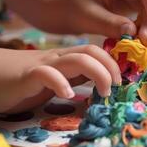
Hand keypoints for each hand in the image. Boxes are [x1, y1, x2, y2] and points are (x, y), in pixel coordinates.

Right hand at [0, 45, 120, 112]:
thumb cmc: (24, 79)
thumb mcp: (57, 78)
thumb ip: (76, 77)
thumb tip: (102, 83)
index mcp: (66, 58)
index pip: (95, 52)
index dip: (113, 63)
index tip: (122, 80)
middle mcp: (58, 58)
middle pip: (91, 51)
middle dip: (110, 67)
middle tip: (117, 86)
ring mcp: (44, 64)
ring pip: (76, 59)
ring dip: (97, 73)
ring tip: (104, 91)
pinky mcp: (27, 75)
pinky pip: (47, 74)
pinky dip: (60, 83)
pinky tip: (67, 94)